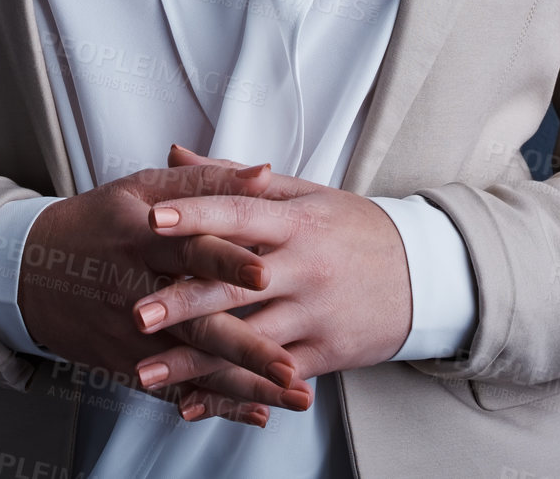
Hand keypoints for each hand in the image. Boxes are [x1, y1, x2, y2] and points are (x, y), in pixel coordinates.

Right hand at [18, 158, 312, 425]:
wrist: (30, 272)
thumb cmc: (98, 223)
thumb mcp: (142, 190)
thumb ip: (205, 184)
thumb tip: (265, 174)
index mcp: (140, 240)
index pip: (188, 250)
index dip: (225, 262)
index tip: (265, 275)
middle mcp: (134, 293)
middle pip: (196, 323)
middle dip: (246, 347)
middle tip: (288, 365)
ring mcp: (129, 337)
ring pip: (192, 366)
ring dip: (244, 384)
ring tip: (292, 393)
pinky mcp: (127, 365)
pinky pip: (176, 389)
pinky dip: (217, 404)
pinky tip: (257, 412)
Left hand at [129, 146, 413, 421]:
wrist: (425, 274)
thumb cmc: (353, 229)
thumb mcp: (303, 194)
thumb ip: (234, 179)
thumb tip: (175, 154)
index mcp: (297, 222)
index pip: (240, 214)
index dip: (196, 216)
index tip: (152, 220)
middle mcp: (305, 268)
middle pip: (236, 286)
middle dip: (182, 303)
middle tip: (134, 314)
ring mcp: (315, 315)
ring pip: (247, 341)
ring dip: (194, 361)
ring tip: (145, 372)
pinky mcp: (325, 353)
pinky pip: (270, 377)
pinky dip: (229, 394)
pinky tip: (190, 404)